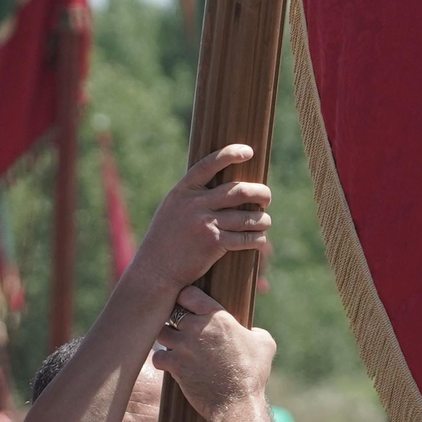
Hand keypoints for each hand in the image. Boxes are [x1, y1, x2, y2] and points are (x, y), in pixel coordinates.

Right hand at [129, 146, 270, 295]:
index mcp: (183, 191)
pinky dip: (257, 239)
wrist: (155, 270)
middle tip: (266, 198)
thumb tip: (220, 186)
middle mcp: (194, 204)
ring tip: (265, 222)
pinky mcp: (213, 243)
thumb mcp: (171, 210)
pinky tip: (259, 240)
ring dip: (262, 220)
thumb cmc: (165, 240)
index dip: (231, 154)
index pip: (209, 164)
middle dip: (260, 193)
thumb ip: (192, 197)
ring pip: (247, 217)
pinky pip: (245, 238)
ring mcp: (204, 223)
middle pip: (239, 191)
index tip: (248, 151)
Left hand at [151, 286, 275, 418]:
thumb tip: (252, 331)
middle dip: (174, 319)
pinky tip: (169, 363)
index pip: (188, 293)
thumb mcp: (265, 345)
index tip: (186, 304)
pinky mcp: (175, 365)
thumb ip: (256, 331)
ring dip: (166, 338)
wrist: (237, 403)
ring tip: (174, 345)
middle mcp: (197, 328)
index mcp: (217, 317)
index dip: (185, 298)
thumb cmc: (252, 374)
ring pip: (161, 332)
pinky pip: (157, 356)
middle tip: (179, 327)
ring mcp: (183, 346)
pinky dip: (162, 360)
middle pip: (171, 312)